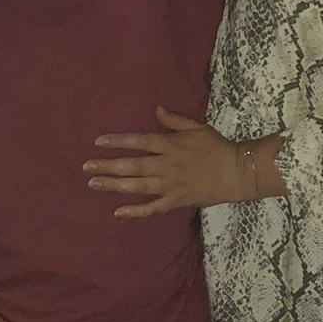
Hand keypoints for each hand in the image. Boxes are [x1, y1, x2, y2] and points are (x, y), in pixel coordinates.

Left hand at [84, 107, 241, 217]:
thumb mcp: (197, 127)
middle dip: (107, 166)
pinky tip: (118, 211)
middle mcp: (166, 165)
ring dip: (114, 185)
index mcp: (171, 145)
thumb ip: (174, 121)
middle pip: (132, 165)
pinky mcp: (176, 201)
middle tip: (86, 167)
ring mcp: (170, 185)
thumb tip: (156, 109)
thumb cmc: (217, 147)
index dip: (118, 141)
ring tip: (94, 184)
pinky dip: (135, 211)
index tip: (99, 142)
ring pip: (137, 186)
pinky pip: (153, 208)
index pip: (139, 141)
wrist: (236, 172)